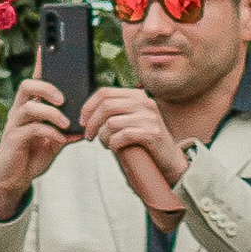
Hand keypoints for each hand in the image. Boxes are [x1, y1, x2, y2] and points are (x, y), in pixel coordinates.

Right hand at [0, 75, 79, 217]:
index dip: (40, 64)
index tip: (46, 48)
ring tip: (66, 123)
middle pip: (27, 86)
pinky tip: (60, 140)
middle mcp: (19, 112)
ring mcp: (14, 125)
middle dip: (47, 88)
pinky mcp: (13, 140)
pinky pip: (31, 129)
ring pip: (29, 107)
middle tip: (63, 99)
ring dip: (51, 113)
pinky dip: (49, 132)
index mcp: (30, 107)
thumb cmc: (32, 155)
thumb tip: (86, 121)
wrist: (13, 179)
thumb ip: (67, 129)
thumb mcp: (54, 140)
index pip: (35, 81)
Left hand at [78, 82, 190, 214]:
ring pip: (111, 123)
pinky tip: (116, 148)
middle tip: (88, 137)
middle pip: (106, 106)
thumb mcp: (128, 120)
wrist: (168, 159)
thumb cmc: (143, 141)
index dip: (88, 107)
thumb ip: (113, 112)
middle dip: (91, 123)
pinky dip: (113, 144)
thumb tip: (85, 113)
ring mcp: (150, 117)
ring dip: (103, 137)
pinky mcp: (152, 133)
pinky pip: (121, 136)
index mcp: (137, 96)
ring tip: (106, 144)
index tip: (82, 121)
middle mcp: (145, 102)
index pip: (104, 92)